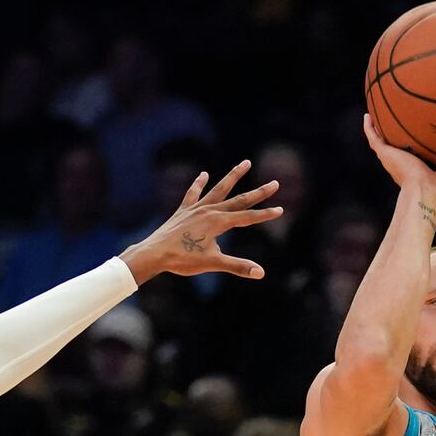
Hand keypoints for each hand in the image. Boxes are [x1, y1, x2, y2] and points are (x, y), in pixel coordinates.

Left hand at [119, 160, 282, 283]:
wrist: (155, 253)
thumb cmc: (183, 259)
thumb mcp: (213, 263)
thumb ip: (238, 266)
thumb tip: (260, 272)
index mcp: (219, 222)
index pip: (248, 217)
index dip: (265, 215)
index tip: (280, 210)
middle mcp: (210, 211)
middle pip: (239, 199)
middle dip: (259, 192)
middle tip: (274, 183)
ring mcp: (196, 208)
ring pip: (219, 189)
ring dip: (233, 176)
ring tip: (246, 162)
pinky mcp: (184, 211)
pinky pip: (194, 194)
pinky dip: (199, 184)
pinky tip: (204, 174)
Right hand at [363, 115, 435, 207]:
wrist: (425, 193)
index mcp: (416, 166)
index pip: (414, 152)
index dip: (414, 143)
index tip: (417, 130)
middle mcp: (402, 161)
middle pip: (396, 144)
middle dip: (395, 133)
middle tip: (395, 117)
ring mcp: (392, 158)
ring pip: (382, 140)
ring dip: (378, 127)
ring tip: (375, 113)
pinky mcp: (386, 154)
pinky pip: (374, 138)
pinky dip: (369, 127)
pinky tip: (367, 115)